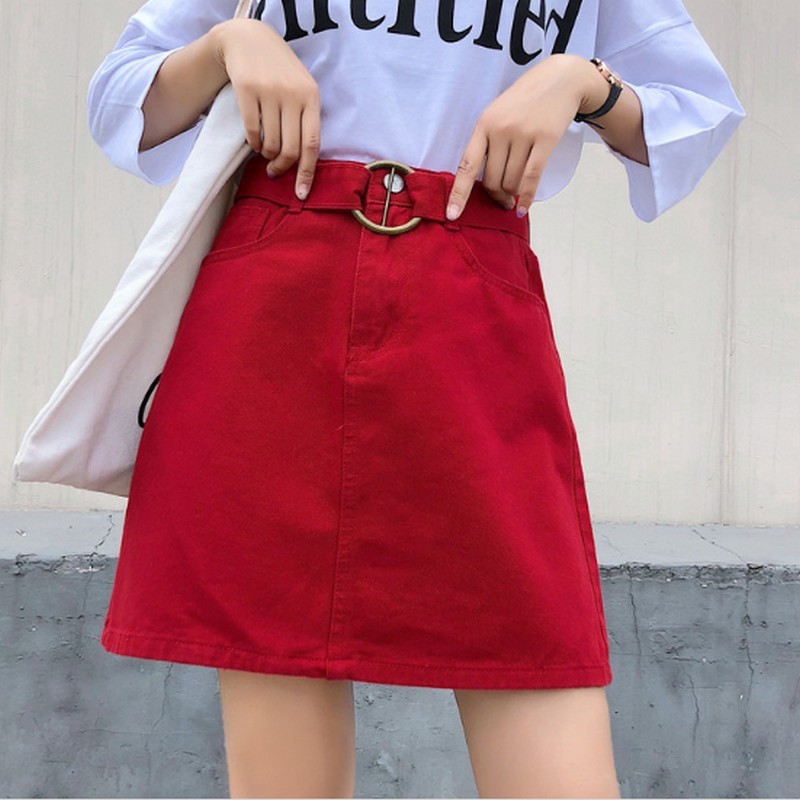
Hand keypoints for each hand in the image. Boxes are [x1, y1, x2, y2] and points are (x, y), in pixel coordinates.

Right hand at [212, 18, 320, 199]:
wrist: (250, 40)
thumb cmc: (281, 72)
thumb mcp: (301, 89)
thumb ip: (305, 120)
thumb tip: (302, 163)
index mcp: (311, 97)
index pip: (312, 144)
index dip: (306, 173)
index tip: (301, 194)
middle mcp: (292, 94)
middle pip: (290, 149)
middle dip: (282, 168)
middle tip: (274, 173)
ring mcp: (269, 91)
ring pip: (270, 143)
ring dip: (267, 155)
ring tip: (265, 151)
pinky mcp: (246, 89)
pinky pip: (251, 131)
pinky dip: (253, 144)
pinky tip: (254, 142)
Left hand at [445, 54, 607, 219]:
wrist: (560, 79)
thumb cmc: (524, 102)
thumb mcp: (497, 115)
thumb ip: (488, 144)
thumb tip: (486, 185)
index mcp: (483, 125)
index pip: (466, 166)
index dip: (458, 194)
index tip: (452, 215)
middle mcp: (500, 129)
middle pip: (492, 181)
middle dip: (496, 197)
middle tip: (503, 202)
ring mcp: (523, 133)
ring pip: (511, 182)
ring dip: (512, 195)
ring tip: (515, 196)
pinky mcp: (545, 139)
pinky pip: (531, 178)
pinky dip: (526, 198)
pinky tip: (523, 208)